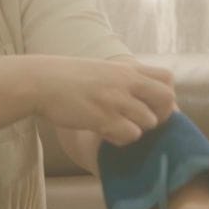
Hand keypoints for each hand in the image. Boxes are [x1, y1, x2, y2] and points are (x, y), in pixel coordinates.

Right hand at [27, 57, 174, 145]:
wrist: (41, 81)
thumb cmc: (68, 78)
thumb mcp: (102, 70)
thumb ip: (123, 79)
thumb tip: (139, 97)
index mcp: (126, 69)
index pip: (167, 78)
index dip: (166, 96)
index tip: (152, 105)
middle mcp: (125, 82)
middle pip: (166, 100)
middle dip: (161, 116)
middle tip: (142, 122)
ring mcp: (115, 100)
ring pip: (149, 122)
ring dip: (137, 129)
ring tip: (117, 127)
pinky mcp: (102, 118)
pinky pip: (129, 135)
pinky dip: (121, 139)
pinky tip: (105, 133)